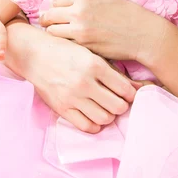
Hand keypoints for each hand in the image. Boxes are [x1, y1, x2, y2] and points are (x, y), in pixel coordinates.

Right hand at [15, 26, 138, 132]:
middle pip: (117, 106)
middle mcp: (85, 82)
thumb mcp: (91, 54)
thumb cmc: (67, 51)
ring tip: (106, 107)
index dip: (131, 94)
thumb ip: (113, 71)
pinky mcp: (62, 108)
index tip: (129, 93)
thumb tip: (141, 87)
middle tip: (119, 101)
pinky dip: (95, 124)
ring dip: (109, 115)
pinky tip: (94, 114)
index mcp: (95, 64)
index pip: (124, 89)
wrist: (36, 54)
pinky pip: (86, 125)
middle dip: (122, 105)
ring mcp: (72, 97)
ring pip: (104, 118)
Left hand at [39, 0, 166, 63]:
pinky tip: (70, 46)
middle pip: (48, 15)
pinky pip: (64, 44)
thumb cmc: (128, 14)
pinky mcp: (83, 45)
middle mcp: (79, 9)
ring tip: (61, 37)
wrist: (143, 34)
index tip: (56, 14)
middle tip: (52, 26)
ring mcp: (80, 28)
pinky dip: (65, 45)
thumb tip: (67, 2)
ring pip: (52, 31)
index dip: (55, 7)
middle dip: (48, 21)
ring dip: (55, 34)